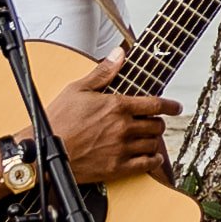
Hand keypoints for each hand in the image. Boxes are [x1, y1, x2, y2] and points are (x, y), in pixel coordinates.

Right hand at [47, 70, 171, 190]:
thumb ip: (103, 72)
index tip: (176, 107)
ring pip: (153, 144)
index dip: (170, 105)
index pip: (155, 104)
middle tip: (155, 123)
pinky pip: (146, 165)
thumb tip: (119, 53)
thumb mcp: (78, 89)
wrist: (44, 151)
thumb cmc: (58, 120)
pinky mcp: (117, 168)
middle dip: (158, 122)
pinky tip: (151, 157)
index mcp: (117, 106)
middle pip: (156, 125)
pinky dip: (153, 160)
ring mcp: (122, 148)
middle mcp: (123, 127)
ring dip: (155, 140)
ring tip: (150, 138)